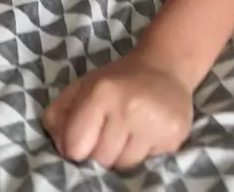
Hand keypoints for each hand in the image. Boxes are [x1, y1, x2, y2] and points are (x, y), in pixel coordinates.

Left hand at [42, 52, 193, 168]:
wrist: (165, 66)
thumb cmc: (118, 81)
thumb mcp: (82, 87)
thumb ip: (59, 115)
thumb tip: (60, 146)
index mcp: (102, 92)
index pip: (75, 147)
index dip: (78, 144)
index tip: (88, 132)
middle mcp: (129, 107)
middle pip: (101, 159)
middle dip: (102, 150)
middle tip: (113, 129)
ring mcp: (154, 122)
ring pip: (124, 166)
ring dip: (123, 154)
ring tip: (131, 131)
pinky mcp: (175, 134)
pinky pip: (149, 163)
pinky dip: (145, 152)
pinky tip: (148, 131)